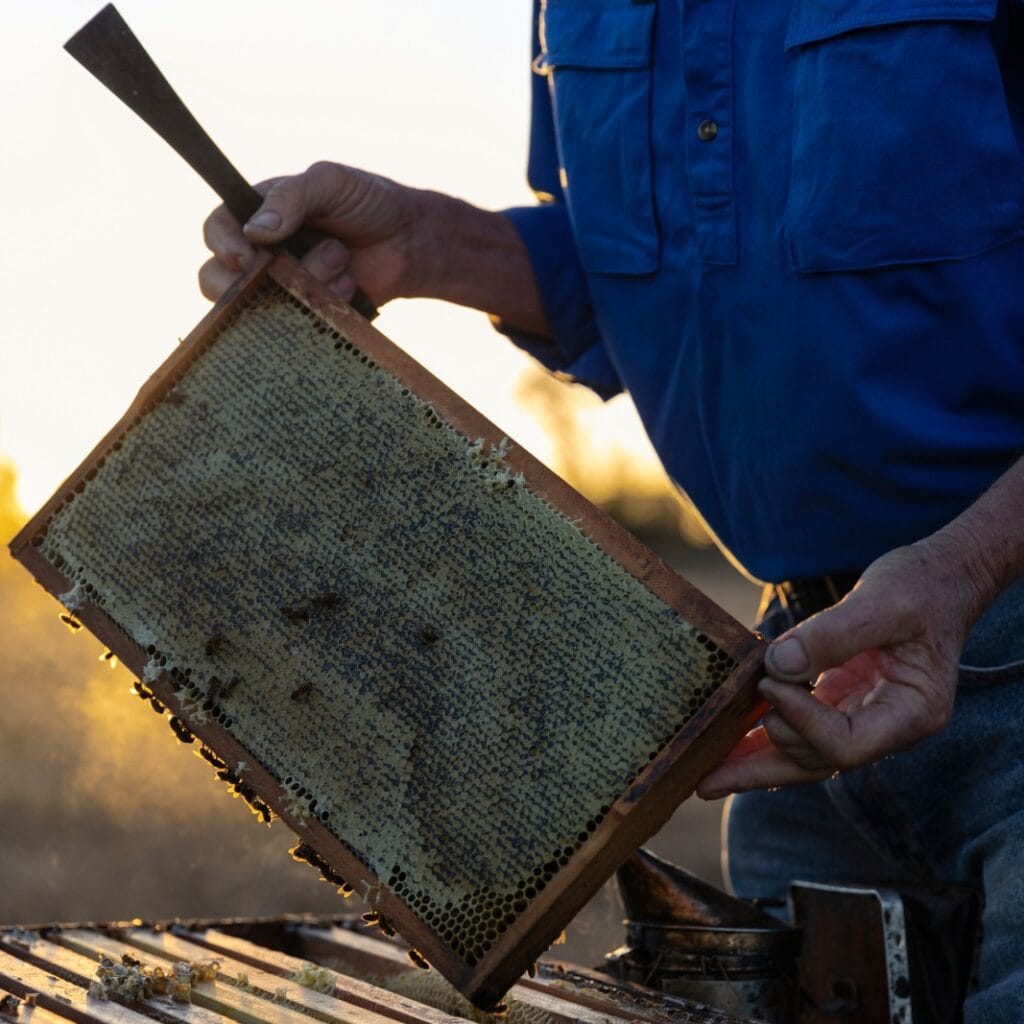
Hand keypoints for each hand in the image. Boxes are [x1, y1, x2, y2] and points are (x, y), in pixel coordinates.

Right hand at [198, 161, 425, 305]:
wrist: (412, 241)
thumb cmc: (370, 202)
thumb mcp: (330, 182)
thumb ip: (292, 197)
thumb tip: (255, 231)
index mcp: (260, 214)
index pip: (217, 229)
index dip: (223, 244)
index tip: (245, 256)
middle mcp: (264, 253)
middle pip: (219, 279)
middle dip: (252, 280)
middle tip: (284, 271)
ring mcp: (285, 287)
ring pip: (260, 307)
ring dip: (301, 285)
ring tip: (340, 260)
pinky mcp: (309, 313)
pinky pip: (298, 323)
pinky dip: (324, 304)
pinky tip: (351, 284)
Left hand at [697, 535, 992, 797]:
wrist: (939, 581)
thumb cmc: (920, 588)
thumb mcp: (882, 601)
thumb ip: (834, 634)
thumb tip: (778, 663)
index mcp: (912, 711)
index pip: (848, 741)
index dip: (803, 721)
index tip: (769, 685)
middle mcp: (888, 726)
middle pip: (818, 761)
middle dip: (762, 766)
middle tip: (708, 771)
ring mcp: (863, 717)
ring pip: (803, 754)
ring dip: (754, 762)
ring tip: (705, 773)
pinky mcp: (840, 702)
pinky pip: (799, 728)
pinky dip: (763, 736)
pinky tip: (727, 745)